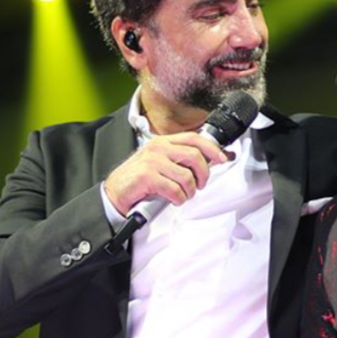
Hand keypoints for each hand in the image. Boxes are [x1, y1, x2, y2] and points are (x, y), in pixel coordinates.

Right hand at [104, 132, 228, 215]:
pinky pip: (174, 189)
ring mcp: (152, 161)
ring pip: (186, 176)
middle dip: (203, 174)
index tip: (222, 159)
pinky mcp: (147, 177)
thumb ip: (180, 160)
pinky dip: (178, 198)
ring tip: (183, 196)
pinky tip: (173, 200)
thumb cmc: (139, 181)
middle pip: (194, 156)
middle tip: (199, 185)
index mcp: (163, 142)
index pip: (194, 138)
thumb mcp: (160, 163)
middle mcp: (158, 148)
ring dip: (189, 191)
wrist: (114, 193)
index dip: (212, 148)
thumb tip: (208, 162)